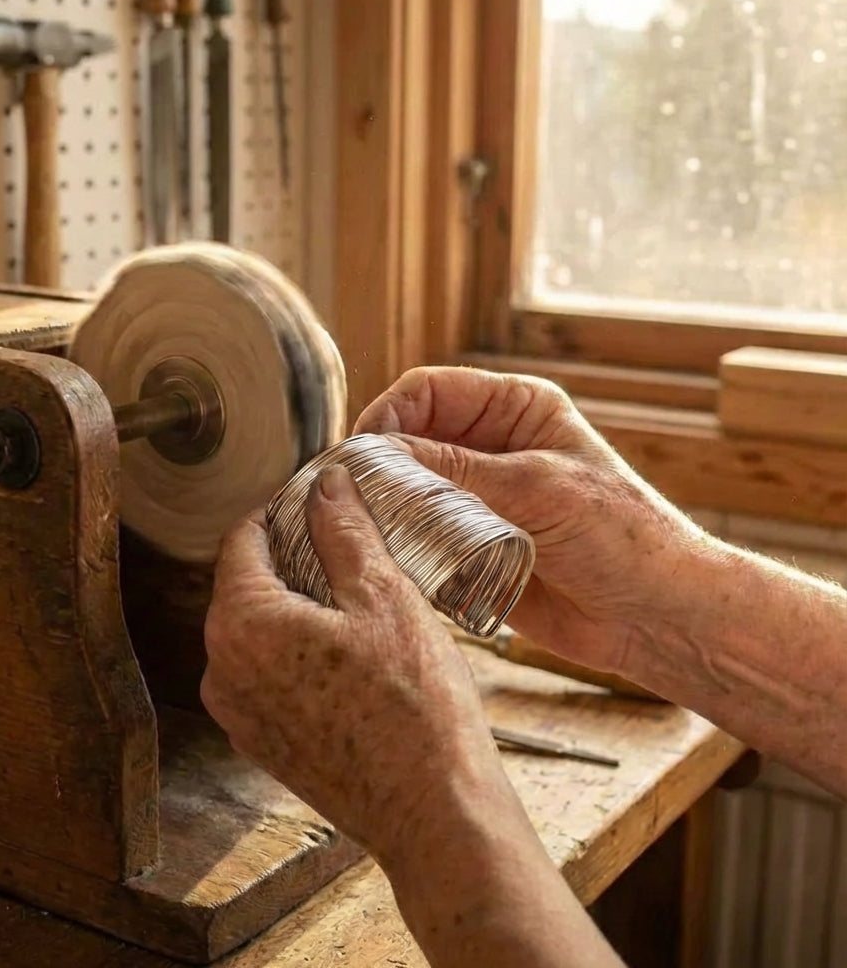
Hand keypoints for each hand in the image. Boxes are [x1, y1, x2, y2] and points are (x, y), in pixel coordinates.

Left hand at [200, 463, 511, 861]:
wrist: (433, 812)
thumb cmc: (413, 706)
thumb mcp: (383, 596)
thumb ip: (344, 530)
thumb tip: (325, 484)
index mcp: (241, 624)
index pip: (243, 538)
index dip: (283, 511)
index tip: (320, 503)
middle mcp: (221, 670)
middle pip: (245, 584)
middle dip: (291, 558)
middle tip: (348, 548)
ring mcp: (238, 713)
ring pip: (257, 630)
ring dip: (297, 605)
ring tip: (356, 600)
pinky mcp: (262, 743)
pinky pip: (267, 673)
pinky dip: (298, 650)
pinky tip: (350, 652)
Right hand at [354, 367, 710, 674]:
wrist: (655, 616)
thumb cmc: (622, 536)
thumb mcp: (537, 489)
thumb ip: (456, 470)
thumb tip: (375, 454)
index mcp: (514, 409)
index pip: (429, 391)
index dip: (389, 415)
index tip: (360, 453)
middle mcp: (490, 448)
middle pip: (409, 439)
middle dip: (381, 465)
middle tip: (354, 496)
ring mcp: (478, 499)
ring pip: (407, 490)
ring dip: (387, 507)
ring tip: (371, 529)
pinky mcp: (469, 546)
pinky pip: (418, 536)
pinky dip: (400, 544)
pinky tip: (393, 557)